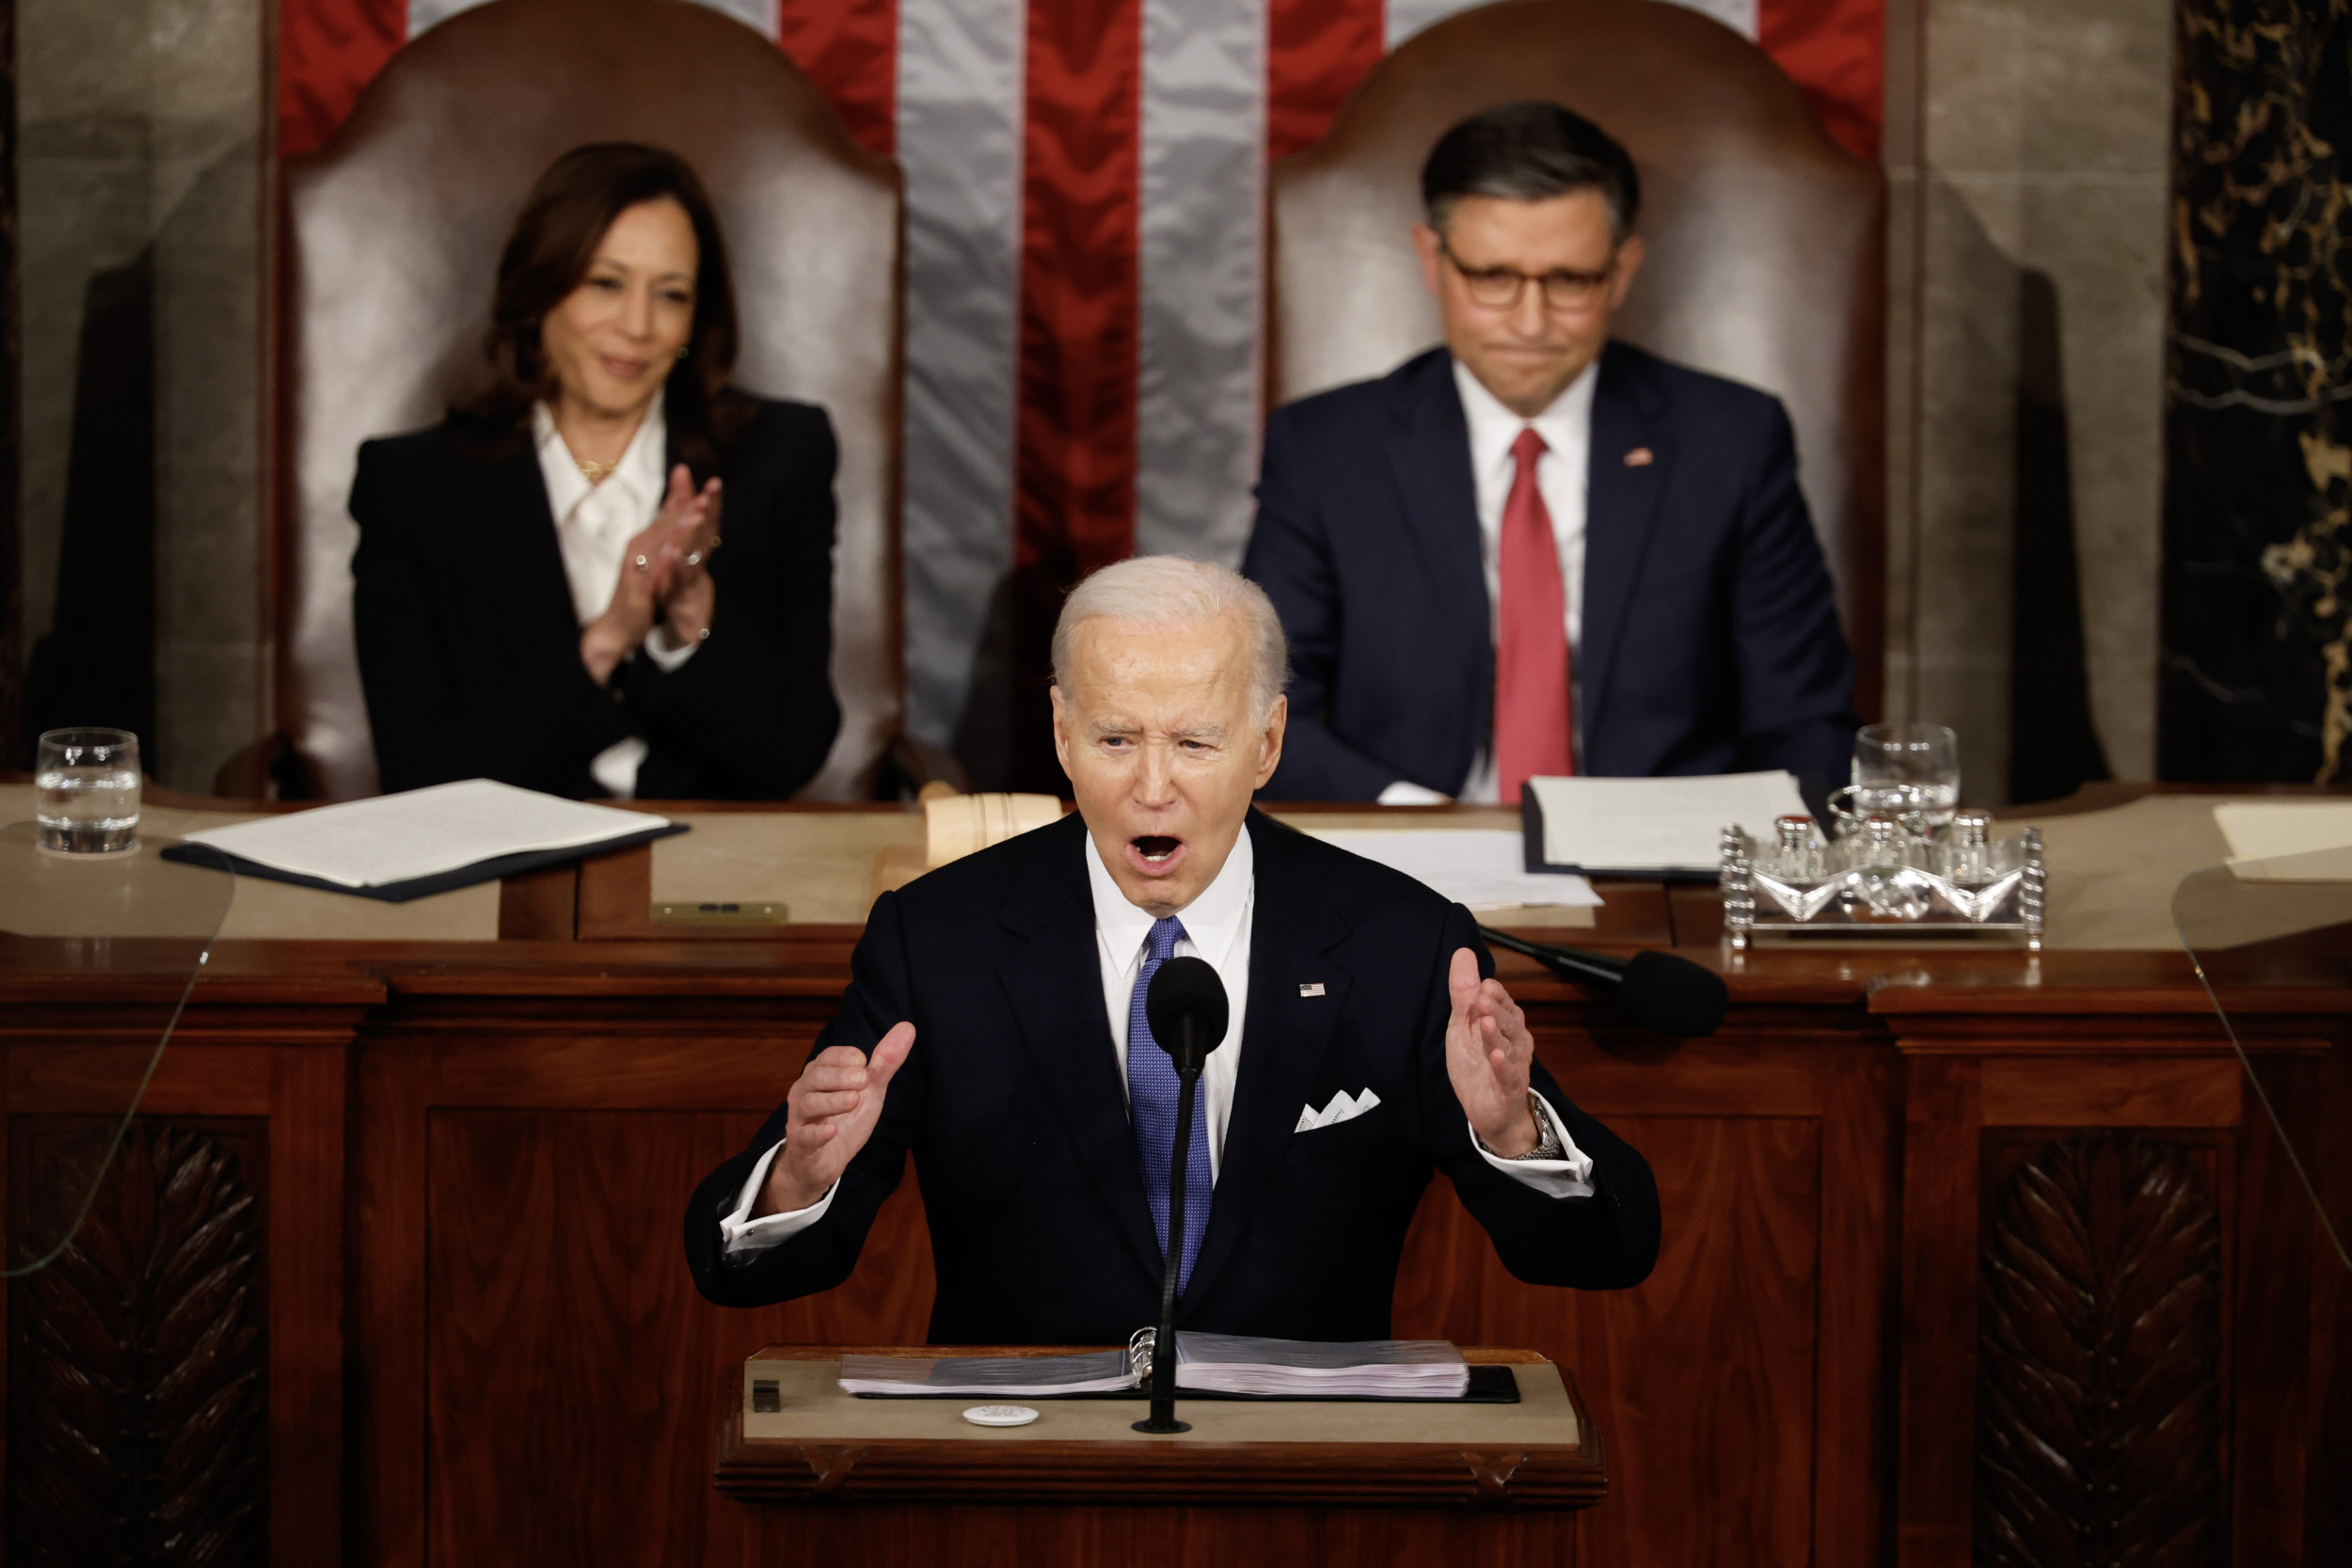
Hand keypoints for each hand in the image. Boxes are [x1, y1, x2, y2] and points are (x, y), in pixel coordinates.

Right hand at [576, 466, 720, 683]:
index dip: (688, 499)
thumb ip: (663, 533)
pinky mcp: (637, 588)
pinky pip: (652, 573)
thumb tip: (677, 504)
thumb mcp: (653, 558)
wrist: (618, 624)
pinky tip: (674, 552)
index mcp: (647, 540)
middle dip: (688, 508)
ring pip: (662, 543)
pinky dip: (664, 562)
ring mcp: (638, 567)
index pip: (669, 515)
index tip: (709, 485)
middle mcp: (640, 548)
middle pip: (667, 524)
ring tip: (698, 514)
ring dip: (680, 528)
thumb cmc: (638, 588)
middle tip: (707, 494)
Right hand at [755, 1023, 914, 1216]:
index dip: (848, 1058)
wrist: (824, 1162)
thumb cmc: (844, 1120)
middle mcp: (804, 1092)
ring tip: (853, 1100)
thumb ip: (885, 1062)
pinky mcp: (801, 1146)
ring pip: (809, 1104)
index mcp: (819, 1074)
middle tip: (863, 1080)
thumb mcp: (869, 1090)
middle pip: (816, 1075)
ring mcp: (800, 1119)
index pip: (829, 1056)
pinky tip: (832, 1131)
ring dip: (832, 1100)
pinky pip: (804, 1137)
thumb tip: (908, 1027)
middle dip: (840, 1075)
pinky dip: (817, 1133)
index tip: (865, 1065)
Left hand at [1444, 947, 1541, 1156]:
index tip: (1482, 986)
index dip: (1491, 994)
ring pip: (1508, 1045)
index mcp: (1505, 1021)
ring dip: (1497, 1033)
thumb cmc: (1477, 1062)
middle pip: (1508, 1020)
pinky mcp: (1510, 1087)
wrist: (1486, 1109)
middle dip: (1496, 1009)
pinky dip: (1503, 1065)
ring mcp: (1515, 1063)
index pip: (1501, 1001)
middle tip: (1483, 998)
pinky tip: (1496, 1056)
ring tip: (1487, 1022)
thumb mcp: (1463, 1026)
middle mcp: (1515, 1039)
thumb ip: (1463, 993)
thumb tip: (1463, 952)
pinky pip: (1509, 1074)